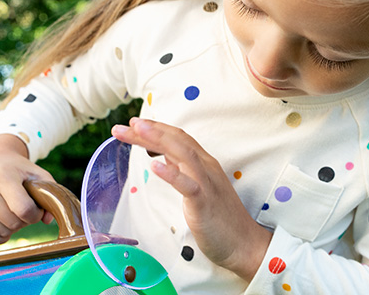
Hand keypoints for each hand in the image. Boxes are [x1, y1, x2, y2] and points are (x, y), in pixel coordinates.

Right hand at [0, 134, 54, 244]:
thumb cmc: (19, 172)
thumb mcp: (39, 176)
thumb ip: (49, 196)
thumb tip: (47, 220)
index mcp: (1, 175)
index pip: (24, 210)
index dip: (35, 215)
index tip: (35, 209)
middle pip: (12, 223)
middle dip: (23, 221)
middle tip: (20, 208)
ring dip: (11, 228)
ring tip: (9, 211)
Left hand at [112, 118, 270, 280]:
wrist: (245, 244)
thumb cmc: (221, 220)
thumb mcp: (198, 189)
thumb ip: (183, 172)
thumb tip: (164, 159)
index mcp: (204, 164)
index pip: (178, 138)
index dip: (156, 128)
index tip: (134, 124)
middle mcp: (206, 168)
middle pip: (177, 140)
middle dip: (149, 130)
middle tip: (123, 126)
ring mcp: (207, 183)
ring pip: (183, 153)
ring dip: (159, 139)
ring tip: (137, 130)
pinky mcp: (205, 202)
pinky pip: (188, 185)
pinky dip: (171, 173)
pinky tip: (154, 165)